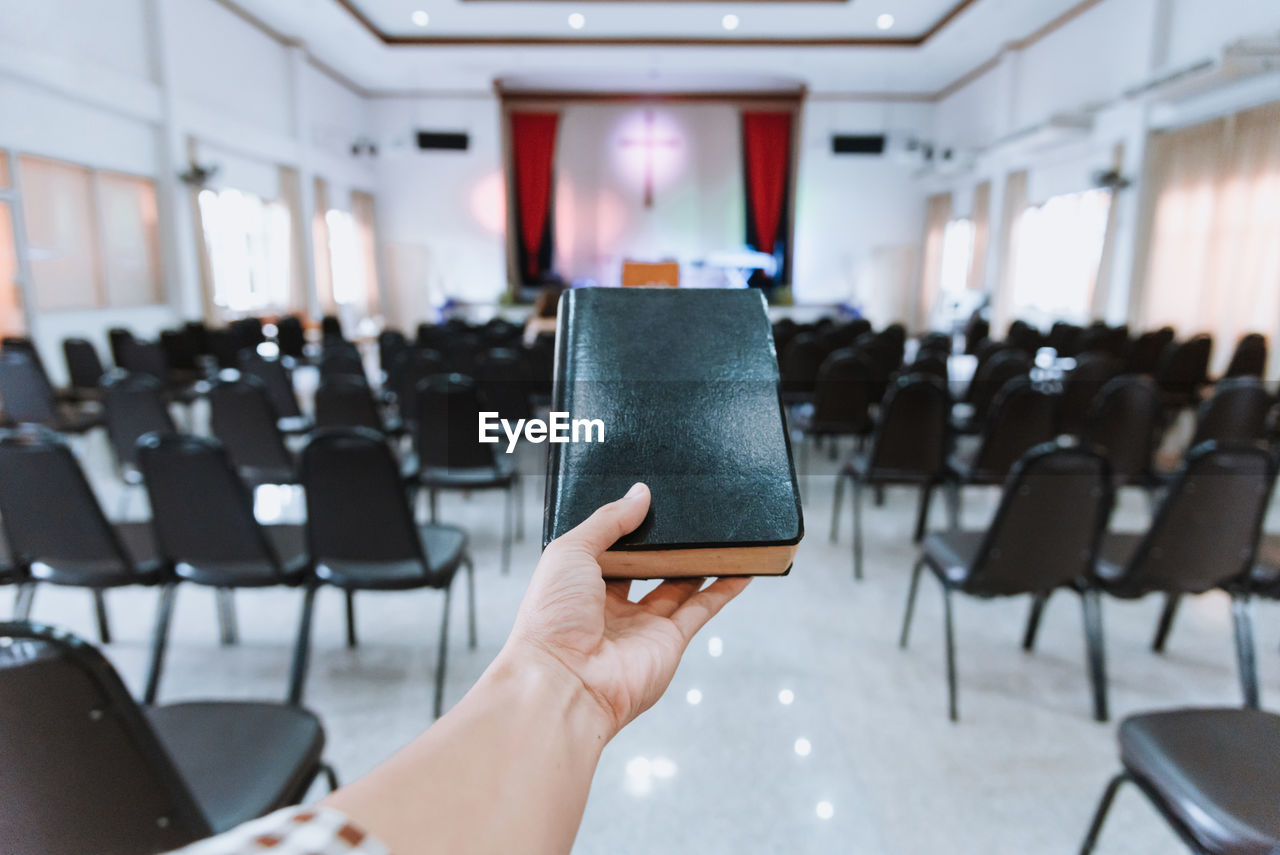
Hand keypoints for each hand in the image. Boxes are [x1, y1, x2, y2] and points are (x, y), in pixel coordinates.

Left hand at [504, 482, 750, 737]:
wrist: (563, 681)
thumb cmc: (551, 619)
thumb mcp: (570, 551)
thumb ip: (607, 521)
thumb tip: (640, 494)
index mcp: (580, 585)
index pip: (609, 551)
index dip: (628, 529)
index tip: (648, 503)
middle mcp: (612, 607)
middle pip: (648, 569)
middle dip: (667, 546)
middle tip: (688, 517)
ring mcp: (643, 626)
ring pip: (679, 586)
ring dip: (700, 563)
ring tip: (719, 536)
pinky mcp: (670, 642)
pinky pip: (702, 609)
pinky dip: (723, 590)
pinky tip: (740, 569)